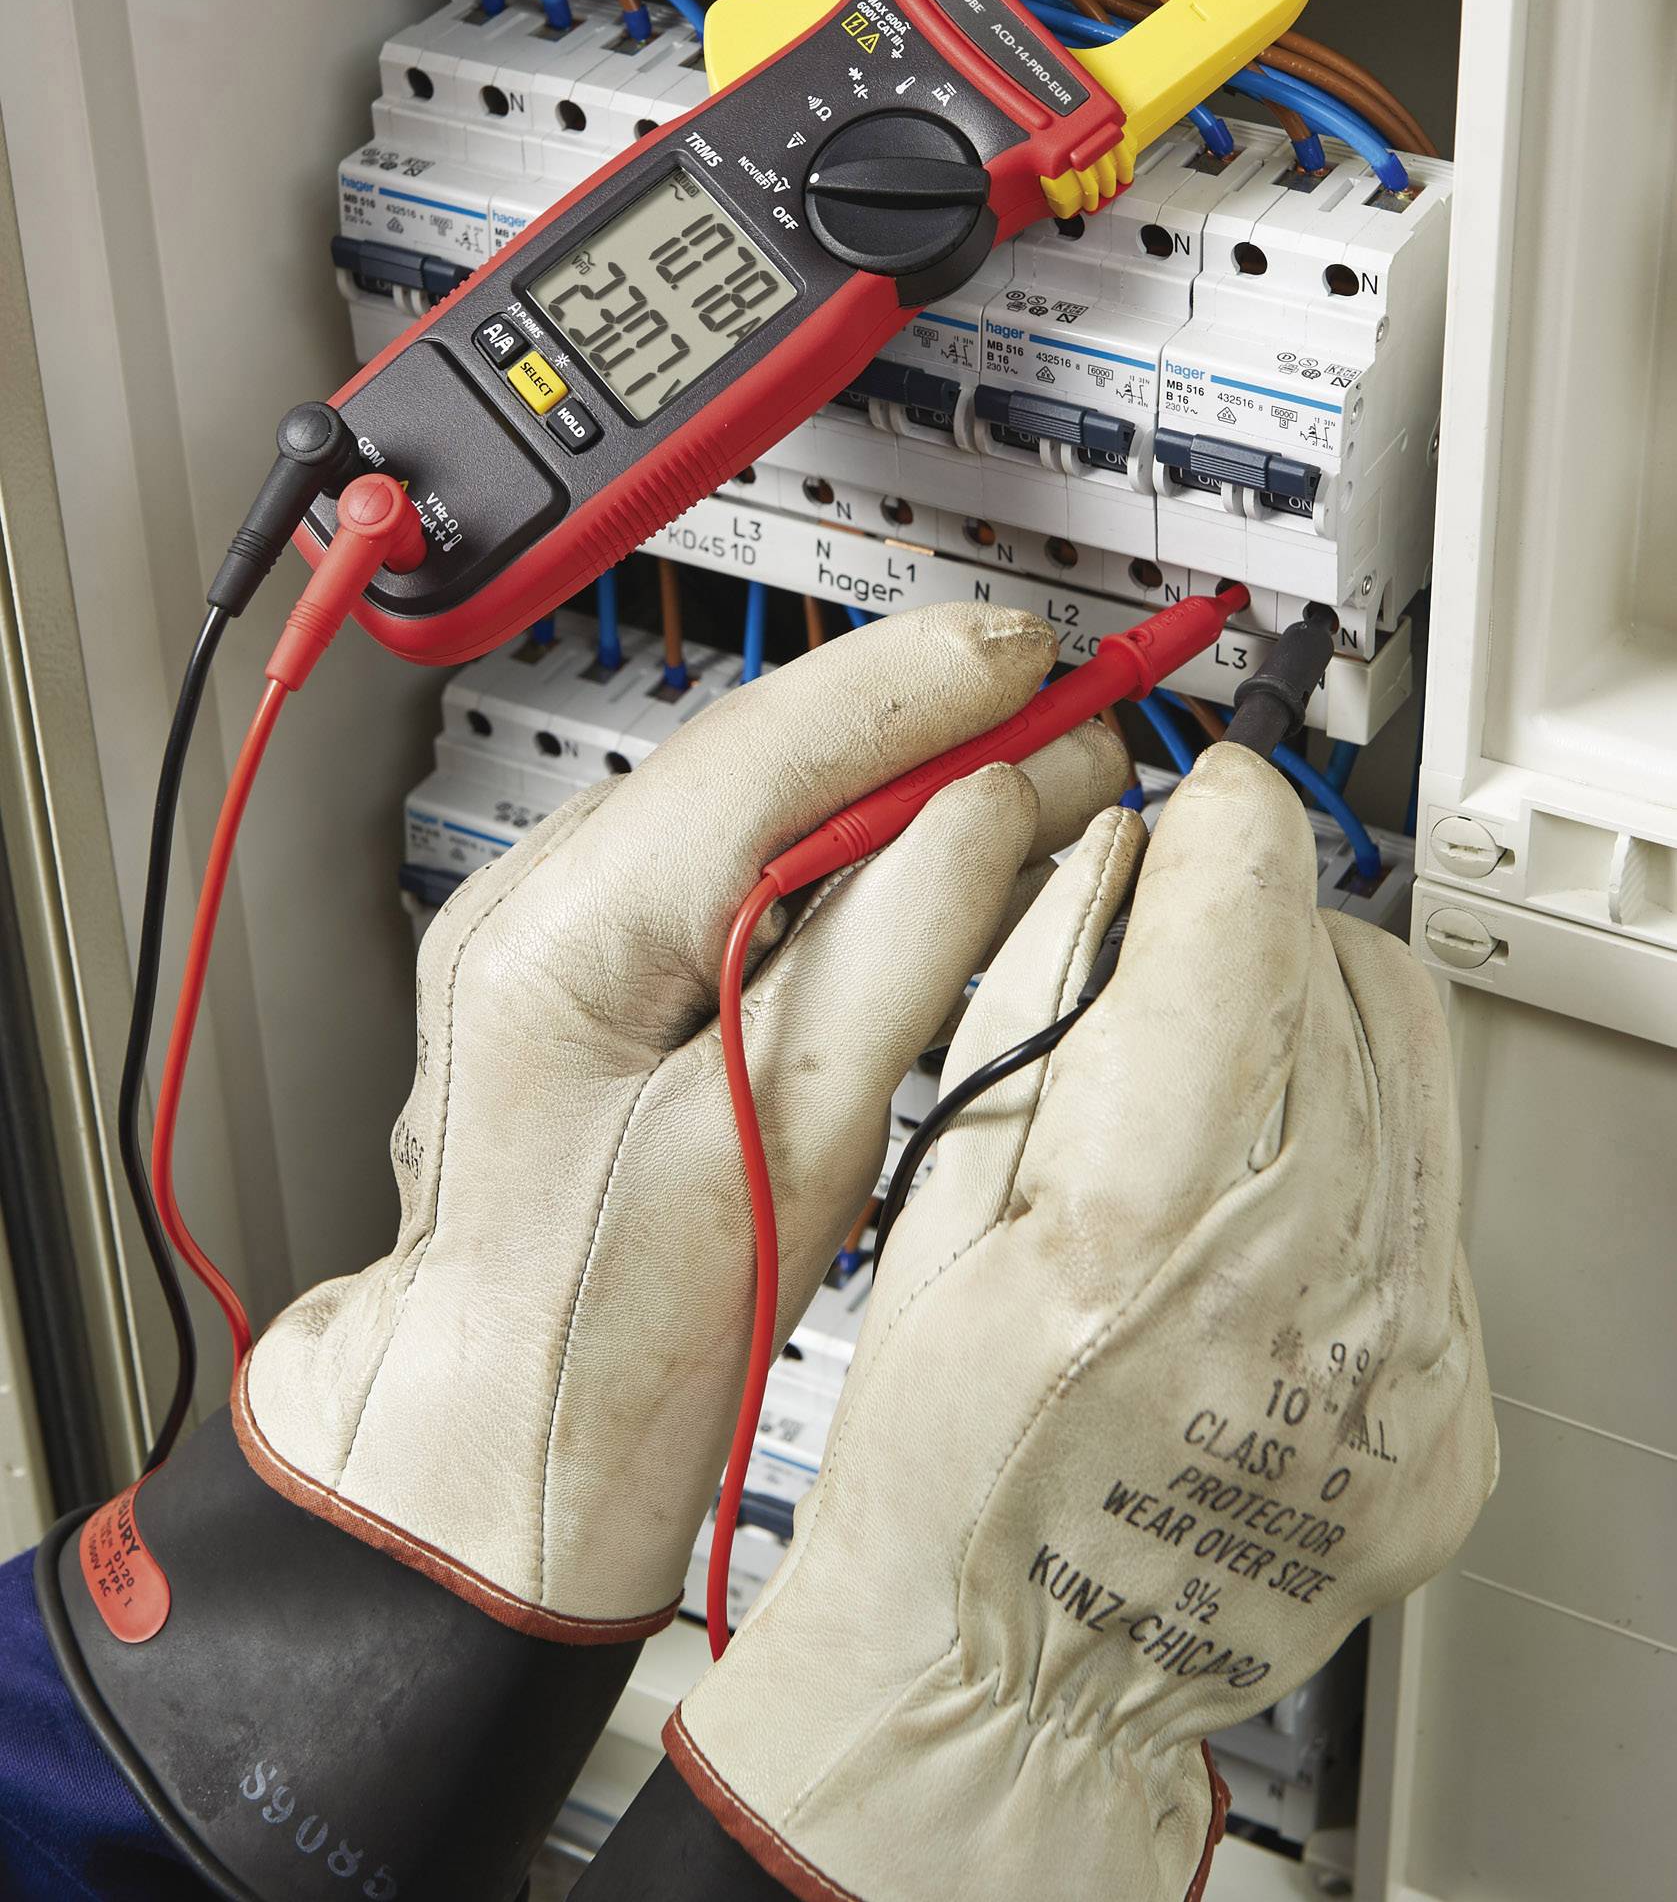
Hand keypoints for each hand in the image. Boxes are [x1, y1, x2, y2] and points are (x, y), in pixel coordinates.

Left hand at [239, 602, 1127, 1636]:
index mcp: (561, 933)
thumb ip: (897, 948)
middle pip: (763, 759)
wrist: (508, 1452)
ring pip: (760, 808)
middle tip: (1076, 720)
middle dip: (927, 726)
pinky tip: (936, 853)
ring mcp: (558, 934)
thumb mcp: (792, 1140)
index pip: (764, 749)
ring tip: (1037, 777)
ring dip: (900, 786)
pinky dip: (851, 855)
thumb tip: (998, 808)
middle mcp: (542, 905)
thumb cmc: (614, 1345)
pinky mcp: (600, 974)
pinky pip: (746, 875)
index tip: (1041, 664)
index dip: (919, 690)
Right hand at [669, 743, 1497, 1901]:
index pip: (1244, 921)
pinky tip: (1260, 1186)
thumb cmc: (936, 1467)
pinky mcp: (1448, 1408)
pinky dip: (1356, 1141)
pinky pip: (1434, 1190)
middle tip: (1174, 928)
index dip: (1221, 823)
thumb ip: (1036, 1002)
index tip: (1195, 799)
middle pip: (1342, 971)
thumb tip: (1115, 854)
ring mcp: (1399, 1359)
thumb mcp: (934, 1207)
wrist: (1016, 1685)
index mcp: (1137, 1226)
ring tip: (1203, 1066)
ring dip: (1313, 1014)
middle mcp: (1304, 1288)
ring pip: (1410, 1063)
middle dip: (1259, 908)